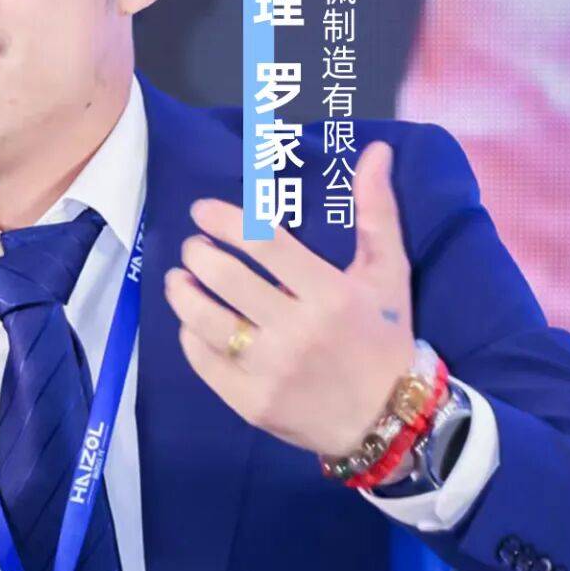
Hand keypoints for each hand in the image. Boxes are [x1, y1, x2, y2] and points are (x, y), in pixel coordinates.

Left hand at [164, 140, 416, 457]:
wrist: (385, 419)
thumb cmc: (384, 338)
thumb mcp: (389, 273)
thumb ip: (377, 212)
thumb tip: (375, 151)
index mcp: (329, 294)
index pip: (263, 244)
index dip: (225, 221)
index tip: (202, 212)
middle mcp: (297, 332)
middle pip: (226, 279)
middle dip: (198, 253)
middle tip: (194, 248)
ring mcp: (270, 371)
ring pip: (205, 322)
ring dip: (183, 293)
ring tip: (180, 279)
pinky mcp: (251, 403)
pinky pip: (205, 362)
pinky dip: (190, 336)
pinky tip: (191, 323)